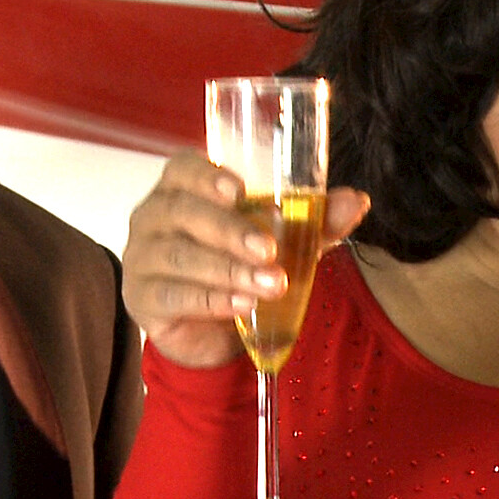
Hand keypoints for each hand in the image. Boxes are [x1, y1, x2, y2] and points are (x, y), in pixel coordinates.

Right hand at [121, 151, 369, 368]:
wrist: (215, 330)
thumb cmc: (241, 265)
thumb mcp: (284, 240)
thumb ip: (316, 219)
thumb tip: (357, 201)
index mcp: (182, 188)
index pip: (183, 168)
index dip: (207, 176)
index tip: (240, 191)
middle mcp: (153, 215)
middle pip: (183, 212)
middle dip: (231, 231)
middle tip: (271, 250)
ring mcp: (141, 257)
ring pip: (180, 256)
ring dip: (228, 270)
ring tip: (269, 285)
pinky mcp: (141, 298)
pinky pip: (172, 295)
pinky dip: (211, 300)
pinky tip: (243, 306)